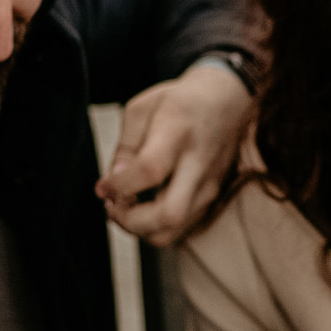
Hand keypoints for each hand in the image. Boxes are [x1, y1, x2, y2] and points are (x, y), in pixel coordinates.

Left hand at [95, 62, 253, 246]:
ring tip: (125, 207)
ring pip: (173, 230)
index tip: (103, 186)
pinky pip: (180, 227)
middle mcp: (198, 163)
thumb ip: (125, 147)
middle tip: (112, 206)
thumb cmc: (180, 102)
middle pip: (168, 214)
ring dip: (140, 228)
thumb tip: (114, 182)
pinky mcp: (212, 197)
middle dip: (131, 222)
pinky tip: (143, 206)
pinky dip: (155, 226)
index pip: (149, 170)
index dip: (119, 186)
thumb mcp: (142, 109)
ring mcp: (209, 184)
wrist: (228, 100)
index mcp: (177, 131)